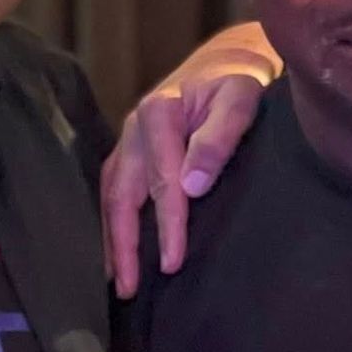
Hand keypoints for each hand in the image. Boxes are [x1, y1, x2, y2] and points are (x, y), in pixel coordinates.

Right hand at [102, 22, 279, 295]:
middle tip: (128, 289)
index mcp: (159, 112)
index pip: (161, 181)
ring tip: (117, 282)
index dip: (167, 224)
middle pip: (122, 193)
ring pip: (110, 194)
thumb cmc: (239, 83)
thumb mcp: (240, 100)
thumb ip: (219, 138)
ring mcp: (128, 140)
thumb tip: (193, 186)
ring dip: (111, 239)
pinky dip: (111, 221)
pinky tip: (115, 251)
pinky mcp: (130, 151)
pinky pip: (113, 190)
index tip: (172, 263)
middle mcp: (134, 128)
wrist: (226, 62)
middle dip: (123, 243)